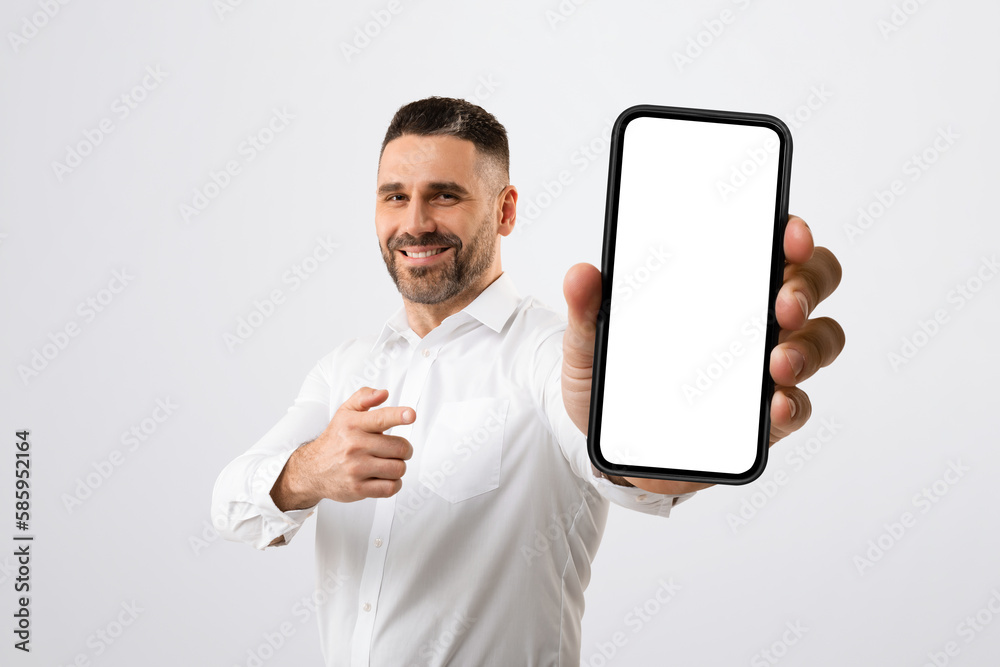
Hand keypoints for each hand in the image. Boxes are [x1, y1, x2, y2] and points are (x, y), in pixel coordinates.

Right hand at [270, 386, 414, 509]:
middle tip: (395, 450)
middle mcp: (354, 445)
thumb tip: (383, 393)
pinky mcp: (358, 489)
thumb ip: (365, 397)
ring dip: (398, 467)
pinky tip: (384, 477)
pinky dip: (394, 484)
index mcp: (353, 424)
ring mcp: (356, 468)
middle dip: (404, 449)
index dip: (398, 416)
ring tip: (388, 463)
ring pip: (398, 468)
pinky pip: (391, 488)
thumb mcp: (345, 412)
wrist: (312, 469)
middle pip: (400, 448)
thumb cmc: (336, 439)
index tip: (410, 415)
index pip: (380, 418)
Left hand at [561, 214, 844, 495]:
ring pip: (819, 341)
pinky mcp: (765, 421)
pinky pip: (798, 407)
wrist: (611, 451)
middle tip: (783, 304)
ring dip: (808, 346)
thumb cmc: (613, 387)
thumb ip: (585, 312)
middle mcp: (753, 321)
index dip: (791, 234)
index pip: (771, 246)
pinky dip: (795, 403)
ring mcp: (765, 370)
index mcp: (718, 289)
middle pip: (810, 285)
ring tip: (779, 361)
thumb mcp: (589, 347)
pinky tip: (777, 402)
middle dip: (806, 287)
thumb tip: (580, 274)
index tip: (788, 235)